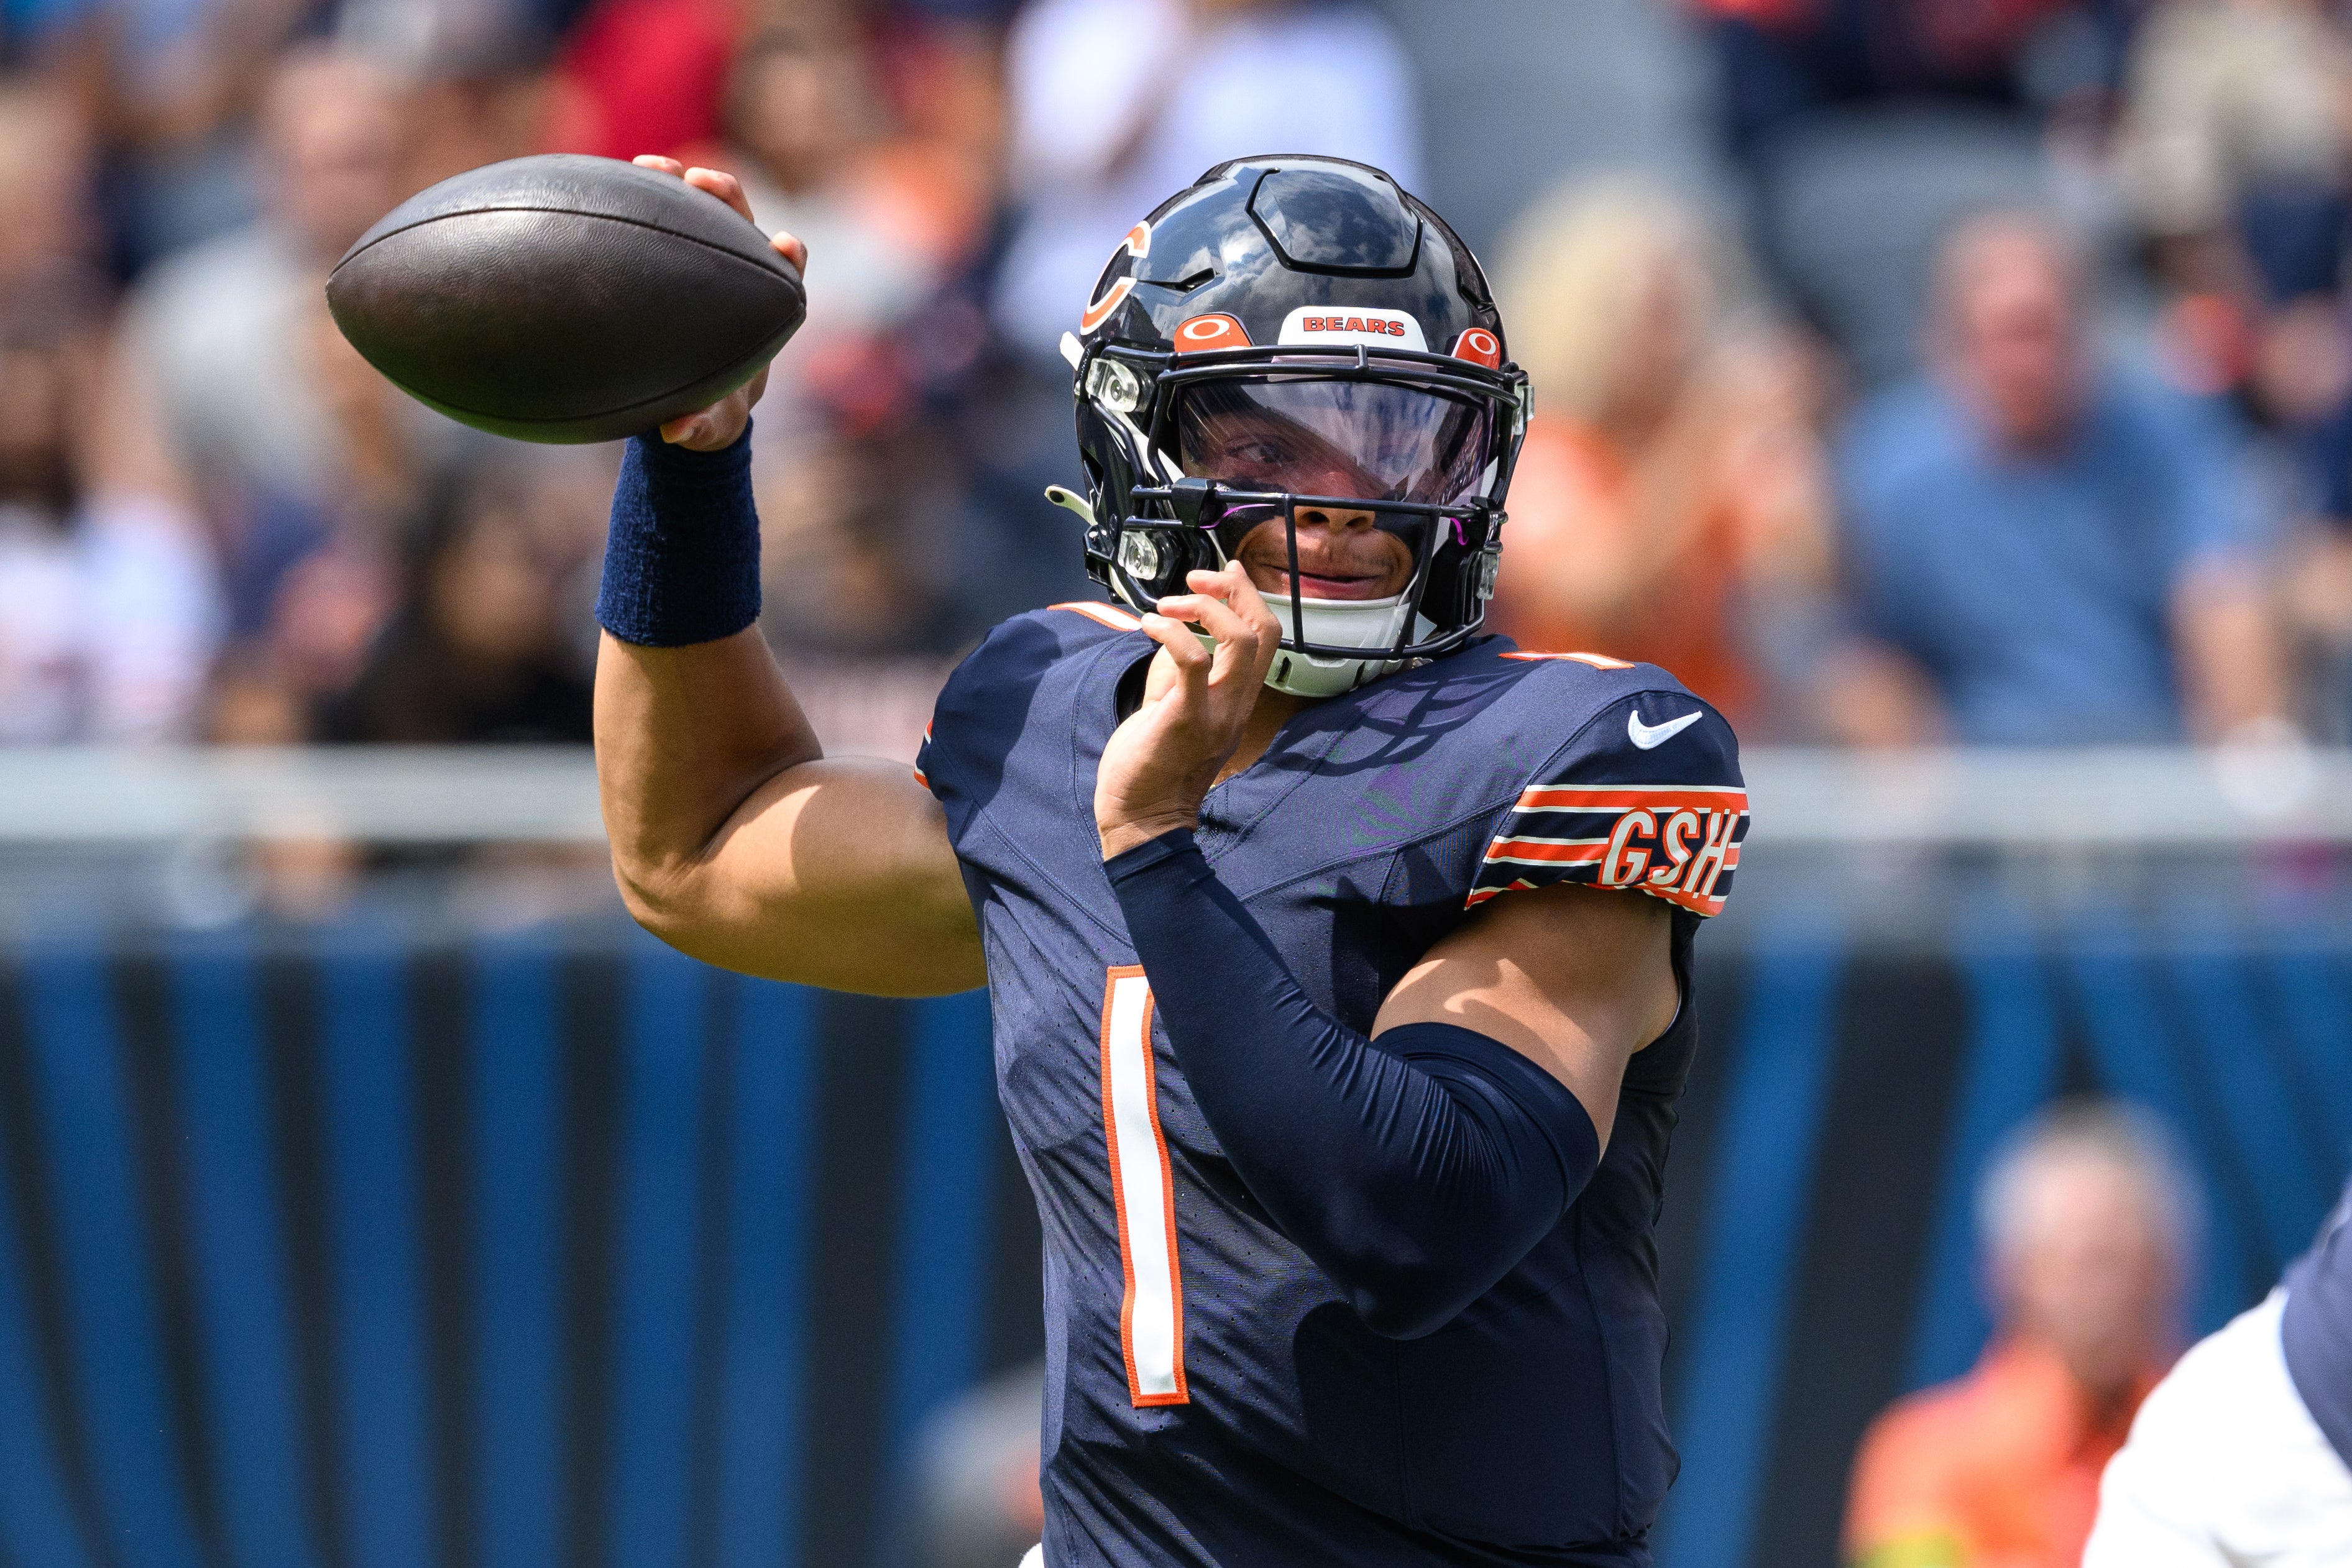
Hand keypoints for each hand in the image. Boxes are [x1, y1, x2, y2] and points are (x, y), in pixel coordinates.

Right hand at [629, 155, 808, 450]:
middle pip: (745, 221)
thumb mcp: (708, 425)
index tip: (783, 244)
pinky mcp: (674, 253)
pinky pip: (660, 220)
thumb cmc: (712, 411)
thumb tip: (675, 432)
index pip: (787, 270)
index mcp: (763, 308)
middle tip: (701, 182)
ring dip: (679, 184)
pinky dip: (641, 203)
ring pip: (701, 209)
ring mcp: (707, 258)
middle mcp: (740, 274)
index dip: (788, 254)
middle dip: (728, 196)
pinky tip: (605, 188)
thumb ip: (698, 427)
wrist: (691, 400)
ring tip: (651, 166)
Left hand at [1094, 563, 1281, 857]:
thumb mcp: (1170, 708)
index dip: (1250, 596)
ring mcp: (1217, 713)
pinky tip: (1148, 626)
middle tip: (1196, 581)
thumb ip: (1177, 672)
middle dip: (1235, 591)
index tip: (1223, 574)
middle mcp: (1237, 705)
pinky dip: (1171, 632)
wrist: (1141, 820)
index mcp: (1238, 700)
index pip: (1267, 637)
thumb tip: (1171, 635)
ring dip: (1204, 608)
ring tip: (1167, 606)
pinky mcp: (1186, 719)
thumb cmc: (1150, 766)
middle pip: (1264, 630)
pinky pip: (1192, 661)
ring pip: (1241, 641)